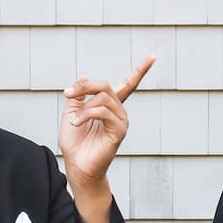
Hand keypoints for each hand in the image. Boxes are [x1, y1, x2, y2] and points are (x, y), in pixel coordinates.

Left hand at [58, 55, 154, 222]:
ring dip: (83, 107)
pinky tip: (77, 124)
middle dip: (85, 86)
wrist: (76, 166)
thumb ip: (78, 95)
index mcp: (110, 107)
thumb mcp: (71, 112)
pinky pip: (104, 111)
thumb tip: (84, 76)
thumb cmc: (75, 143)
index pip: (128, 84)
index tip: (153, 57)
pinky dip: (86, 114)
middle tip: (68, 94)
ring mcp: (121, 122)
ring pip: (103, 98)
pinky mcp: (119, 131)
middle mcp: (119, 112)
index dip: (140, 71)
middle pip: (105, 86)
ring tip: (74, 121)